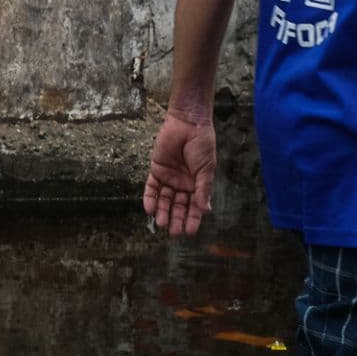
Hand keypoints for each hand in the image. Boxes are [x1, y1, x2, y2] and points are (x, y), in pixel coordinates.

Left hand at [143, 112, 215, 236]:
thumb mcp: (206, 169)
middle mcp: (182, 183)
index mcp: (197, 184)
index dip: (192, 219)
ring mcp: (169, 177)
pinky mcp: (156, 170)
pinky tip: (150, 209)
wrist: (188, 124)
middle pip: (178, 205)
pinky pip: (151, 187)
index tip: (190, 232)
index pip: (194, 206)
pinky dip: (150, 198)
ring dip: (162, 211)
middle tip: (174, 231)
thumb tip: (206, 210)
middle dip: (176, 218)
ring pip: (164, 199)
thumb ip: (203, 189)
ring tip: (161, 223)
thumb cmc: (202, 145)